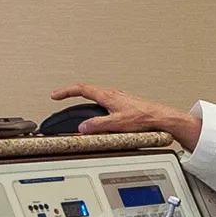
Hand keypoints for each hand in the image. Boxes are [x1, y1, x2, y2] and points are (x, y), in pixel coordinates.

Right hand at [49, 83, 201, 149]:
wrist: (160, 118)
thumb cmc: (143, 118)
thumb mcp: (117, 124)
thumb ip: (98, 125)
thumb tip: (82, 128)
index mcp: (107, 96)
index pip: (81, 89)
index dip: (66, 91)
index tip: (55, 95)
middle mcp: (112, 94)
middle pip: (87, 89)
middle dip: (71, 93)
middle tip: (60, 97)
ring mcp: (118, 98)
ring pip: (96, 95)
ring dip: (83, 98)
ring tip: (74, 103)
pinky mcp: (123, 104)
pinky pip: (103, 101)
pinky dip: (94, 104)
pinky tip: (96, 112)